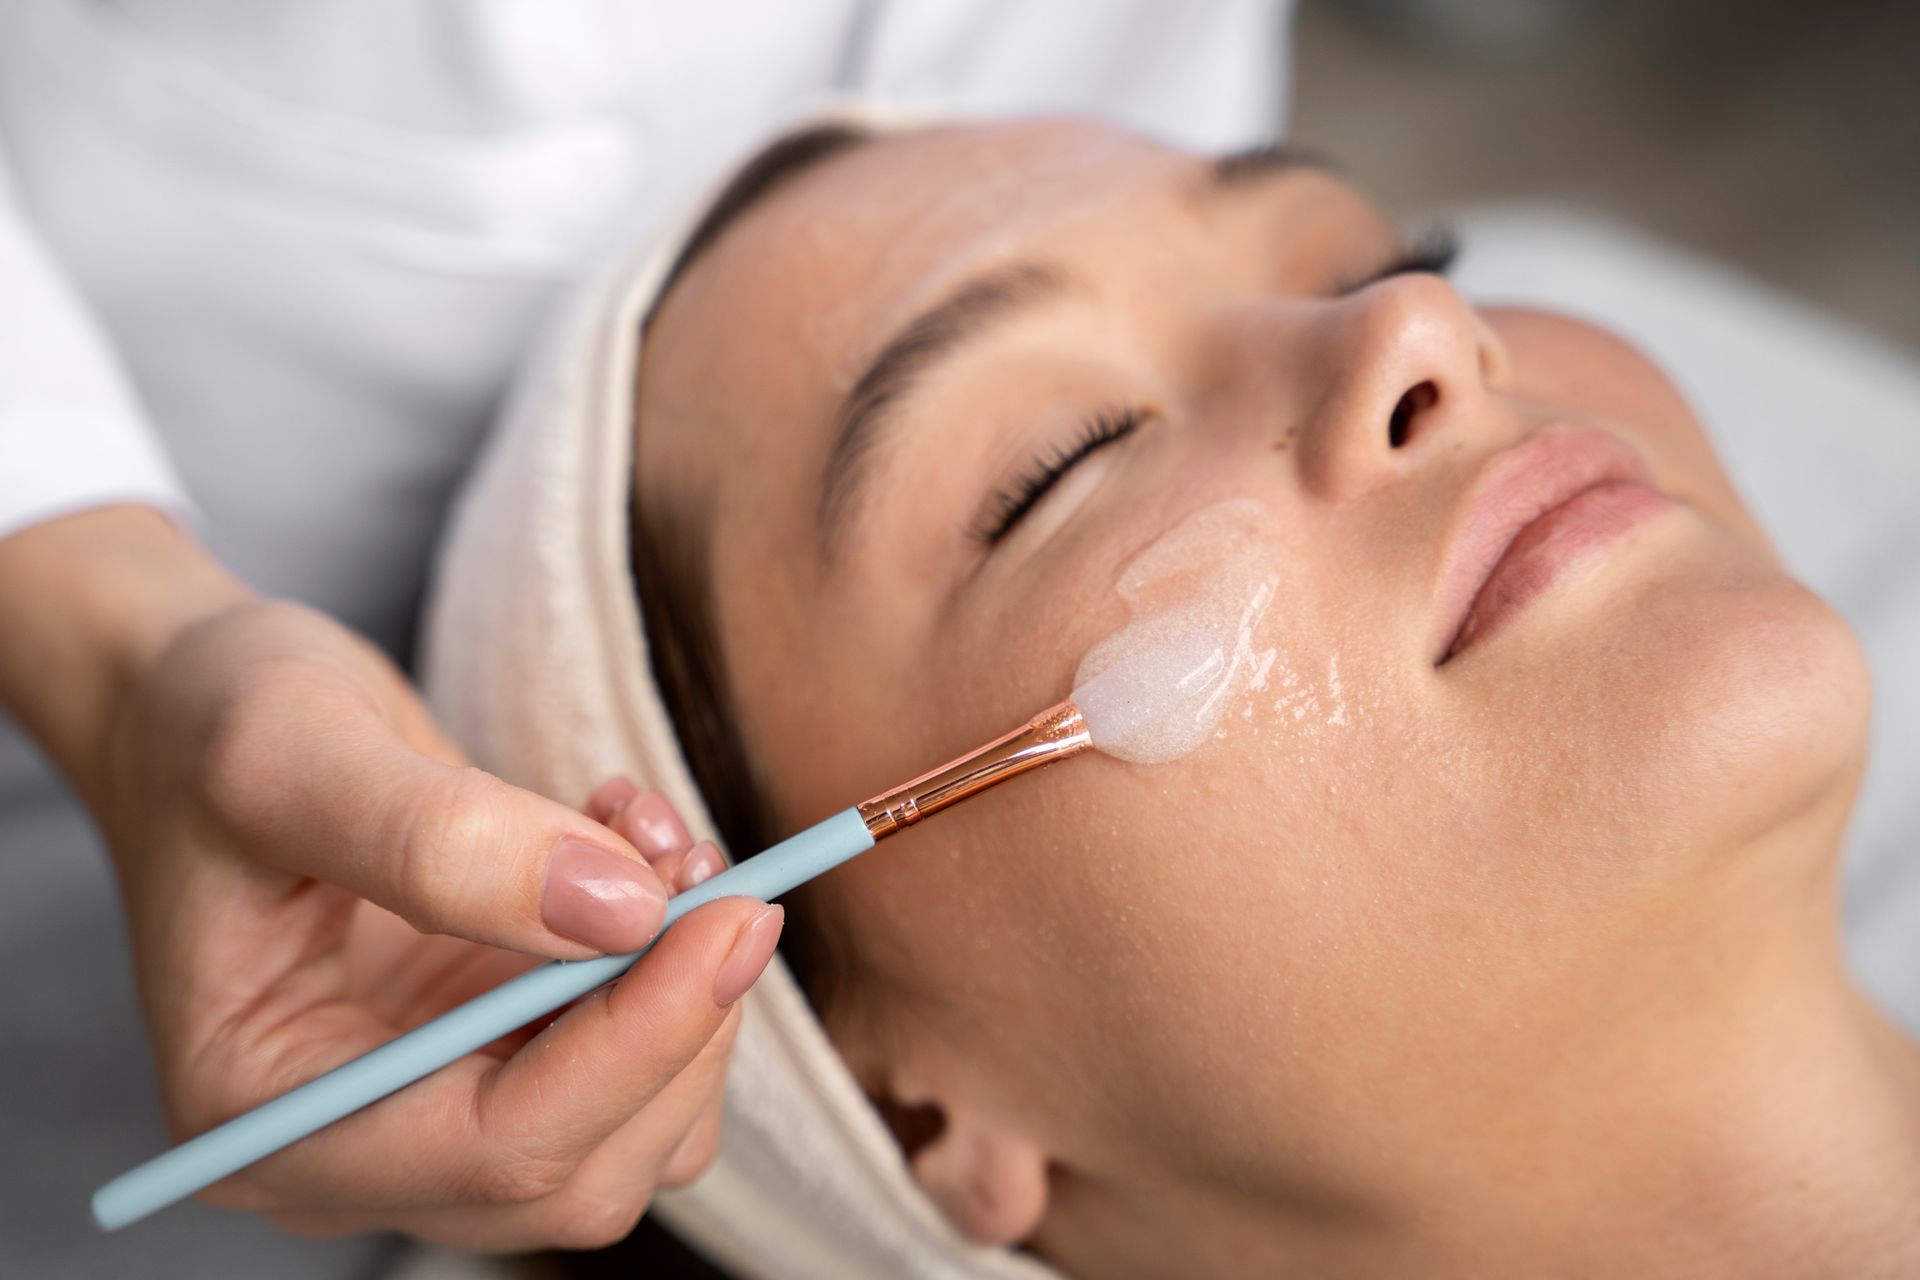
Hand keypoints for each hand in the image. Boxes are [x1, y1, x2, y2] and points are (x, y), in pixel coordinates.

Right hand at [0, 508, 781, 1248]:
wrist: (211, 709)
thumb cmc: (214, 729)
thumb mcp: (290, 751)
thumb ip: (444, 839)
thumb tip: (623, 913)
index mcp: (270, 1118)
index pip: (494, 1151)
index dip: (633, 1045)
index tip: (729, 915)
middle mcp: (361, 1149)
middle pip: (586, 1171)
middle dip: (679, 1021)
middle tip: (710, 865)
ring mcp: (442, 1110)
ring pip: (642, 1132)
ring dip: (692, 987)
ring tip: (651, 831)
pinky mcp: (508, 1055)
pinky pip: (644, 1059)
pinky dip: (680, 958)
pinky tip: (638, 847)